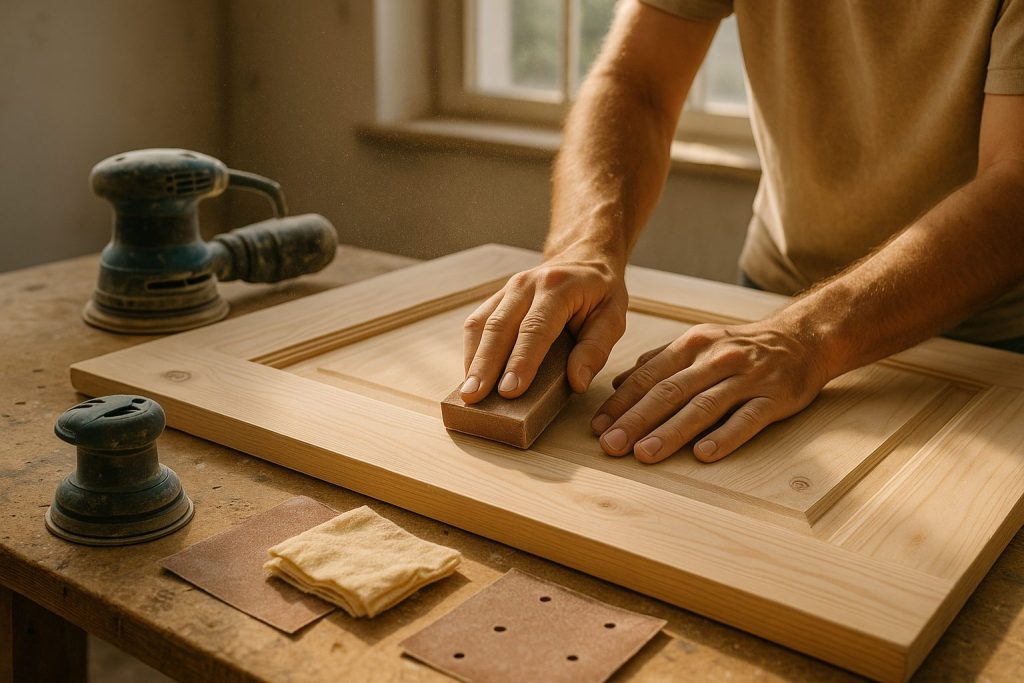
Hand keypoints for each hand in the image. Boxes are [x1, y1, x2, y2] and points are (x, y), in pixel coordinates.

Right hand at [461, 255, 627, 402]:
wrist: (584, 257)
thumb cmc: (600, 292)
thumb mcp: (614, 317)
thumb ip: (596, 349)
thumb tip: (577, 383)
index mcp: (558, 288)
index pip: (535, 328)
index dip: (521, 361)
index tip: (509, 391)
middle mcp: (526, 284)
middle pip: (499, 327)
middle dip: (485, 365)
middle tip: (473, 397)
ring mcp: (507, 289)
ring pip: (481, 324)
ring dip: (472, 360)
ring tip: (467, 392)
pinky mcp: (497, 298)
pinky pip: (476, 323)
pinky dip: (471, 350)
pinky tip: (471, 375)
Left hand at [591, 317, 831, 462]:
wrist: (801, 339)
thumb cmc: (740, 347)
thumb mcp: (698, 343)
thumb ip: (658, 362)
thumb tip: (617, 385)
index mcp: (692, 345)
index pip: (649, 376)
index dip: (621, 402)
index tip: (597, 427)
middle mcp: (716, 359)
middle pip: (669, 392)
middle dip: (636, 420)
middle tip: (610, 445)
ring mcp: (746, 378)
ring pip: (703, 407)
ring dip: (671, 432)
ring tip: (644, 453)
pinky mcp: (774, 397)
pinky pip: (747, 419)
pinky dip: (725, 436)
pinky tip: (703, 454)